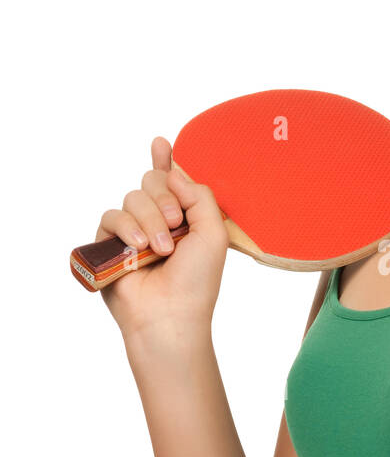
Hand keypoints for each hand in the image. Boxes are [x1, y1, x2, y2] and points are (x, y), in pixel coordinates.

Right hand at [95, 136, 228, 343]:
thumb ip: (199, 195)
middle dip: (165, 198)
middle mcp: (158, 221)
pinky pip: (112, 215)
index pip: (173, 182)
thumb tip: (174, 170)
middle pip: (152, 181)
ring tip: (160, 249)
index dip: (166, 161)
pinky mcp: (109, 243)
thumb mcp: (213, 233)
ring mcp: (133, 232)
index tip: (161, 142)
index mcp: (185, 218)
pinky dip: (126, 227)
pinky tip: (138, 247)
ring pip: (134, 197)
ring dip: (149, 220)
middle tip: (175, 225)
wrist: (170, 314)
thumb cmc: (196, 280)